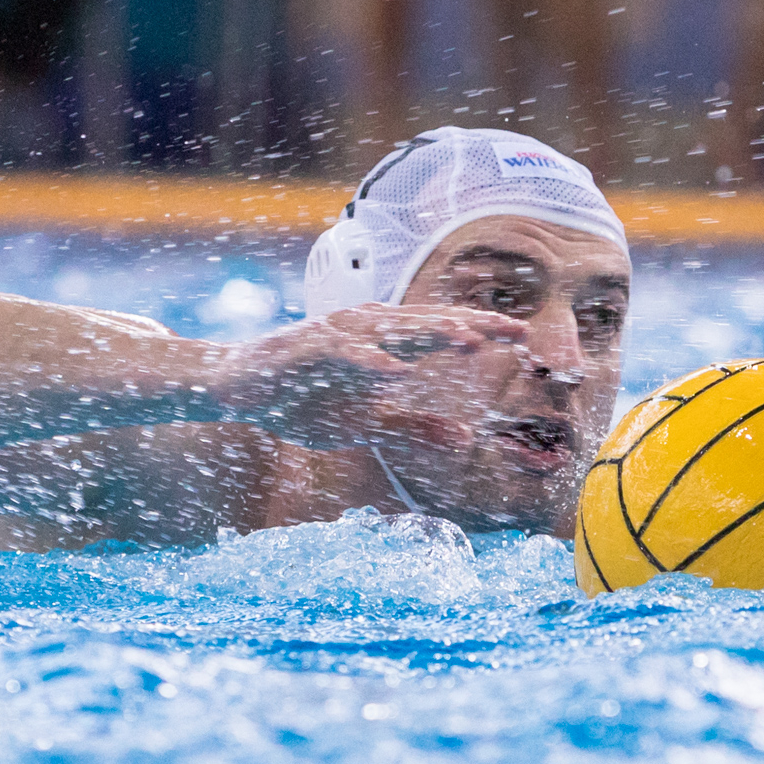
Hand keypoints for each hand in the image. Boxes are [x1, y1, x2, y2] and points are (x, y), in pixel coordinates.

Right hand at [214, 304, 528, 449]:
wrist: (239, 388)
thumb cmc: (305, 400)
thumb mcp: (368, 423)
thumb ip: (415, 428)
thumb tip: (466, 439)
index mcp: (384, 343)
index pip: (441, 331)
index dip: (481, 330)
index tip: (524, 335)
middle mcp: (365, 330)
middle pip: (426, 324)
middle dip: (470, 324)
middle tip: (515, 328)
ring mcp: (335, 336)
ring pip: (391, 332)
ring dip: (429, 334)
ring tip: (469, 340)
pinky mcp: (305, 350)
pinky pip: (342, 354)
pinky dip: (369, 361)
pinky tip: (395, 370)